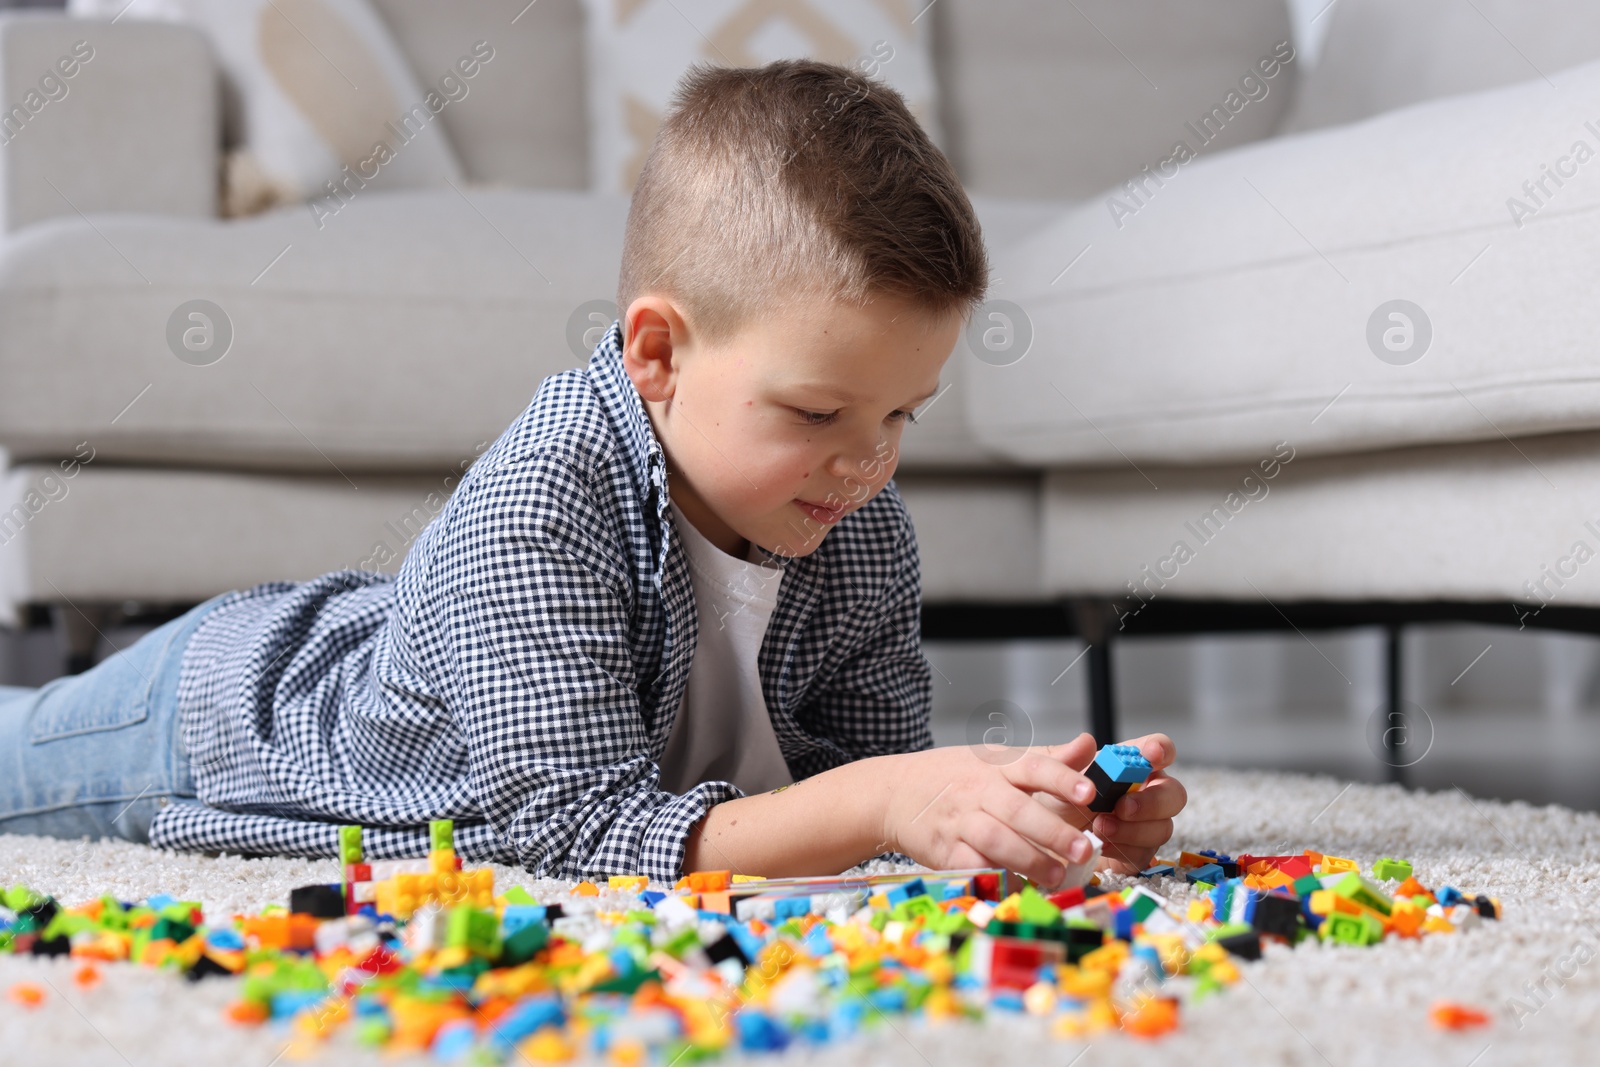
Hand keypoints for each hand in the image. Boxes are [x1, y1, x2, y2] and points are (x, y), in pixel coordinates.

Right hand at [877, 744, 1102, 888]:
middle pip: (1018, 810)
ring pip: (996, 841)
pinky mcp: (943, 851)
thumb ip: (1047, 758)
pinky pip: (971, 867)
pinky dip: (994, 879)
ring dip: (1028, 860)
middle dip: (1052, 831)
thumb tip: (1089, 744)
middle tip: (1083, 849)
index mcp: (997, 767)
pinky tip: (1018, 888)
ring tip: (1058, 876)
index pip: (1033, 767)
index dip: (1062, 778)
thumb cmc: (956, 777)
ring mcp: (959, 822)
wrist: (895, 792)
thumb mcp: (997, 759)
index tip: (1089, 792)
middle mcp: (978, 792)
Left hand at [1029, 732, 1185, 875]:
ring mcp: (1145, 824)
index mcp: (1130, 766)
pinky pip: (1144, 853)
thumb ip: (1068, 758)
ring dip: (1132, 830)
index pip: (1159, 751)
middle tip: (1122, 806)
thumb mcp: (1052, 776)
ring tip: (1099, 827)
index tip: (1151, 754)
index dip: (1161, 750)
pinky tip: (1101, 845)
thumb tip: (1085, 741)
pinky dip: (1122, 849)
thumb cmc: (1055, 799)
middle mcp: (1145, 793)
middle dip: (1152, 802)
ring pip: (1162, 828)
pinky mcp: (1137, 852)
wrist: (1042, 838)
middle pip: (1174, 794)